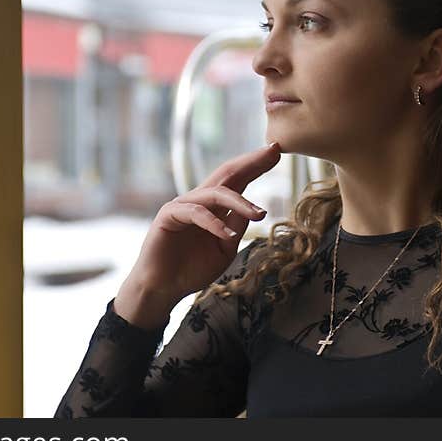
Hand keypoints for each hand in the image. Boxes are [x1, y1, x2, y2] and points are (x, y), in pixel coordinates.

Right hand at [126, 142, 281, 304]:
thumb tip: (255, 210)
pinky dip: (214, 224)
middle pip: (228, 174)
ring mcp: (183, 205)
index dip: (256, 166)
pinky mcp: (169, 215)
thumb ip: (237, 227)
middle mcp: (200, 201)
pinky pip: (196, 213)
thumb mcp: (225, 249)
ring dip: (240, 202)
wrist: (163, 289)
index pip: (238, 180)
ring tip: (259, 214)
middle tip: (274, 151)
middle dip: (251, 162)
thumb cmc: (192, 270)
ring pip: (215, 194)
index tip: (278, 153)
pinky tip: (227, 235)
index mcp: (214, 207)